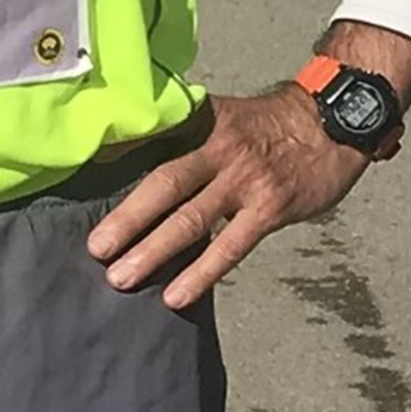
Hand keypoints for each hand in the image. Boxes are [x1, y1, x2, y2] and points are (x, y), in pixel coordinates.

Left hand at [87, 87, 368, 310]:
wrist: (331, 123)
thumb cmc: (267, 126)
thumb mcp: (221, 116)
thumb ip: (181, 136)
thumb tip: (126, 157)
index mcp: (201, 121)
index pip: (151, 139)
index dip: (115, 158)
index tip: (79, 181)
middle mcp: (219, 147)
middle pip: (164, 183)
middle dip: (127, 218)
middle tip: (94, 248)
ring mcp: (245, 179)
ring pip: (192, 219)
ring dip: (153, 250)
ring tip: (121, 278)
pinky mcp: (270, 207)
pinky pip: (230, 246)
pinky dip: (201, 271)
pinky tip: (176, 295)